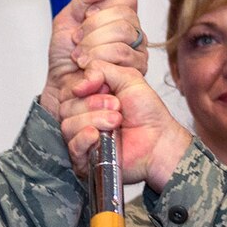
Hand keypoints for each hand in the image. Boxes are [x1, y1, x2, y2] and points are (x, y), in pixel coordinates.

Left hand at [41, 0, 146, 117]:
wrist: (60, 85)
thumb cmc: (64, 55)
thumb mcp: (67, 19)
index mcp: (120, 16)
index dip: (104, 7)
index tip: (85, 17)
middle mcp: (134, 32)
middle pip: (125, 18)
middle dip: (93, 30)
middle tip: (77, 42)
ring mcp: (139, 52)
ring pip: (125, 37)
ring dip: (94, 47)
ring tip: (80, 58)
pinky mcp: (138, 72)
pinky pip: (124, 57)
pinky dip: (100, 61)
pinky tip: (89, 69)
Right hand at [60, 60, 193, 190]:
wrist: (160, 140)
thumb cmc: (148, 113)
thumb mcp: (128, 78)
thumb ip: (101, 68)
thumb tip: (78, 81)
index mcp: (90, 98)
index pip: (70, 89)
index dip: (85, 86)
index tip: (106, 88)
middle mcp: (83, 117)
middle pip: (66, 107)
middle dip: (93, 104)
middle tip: (117, 107)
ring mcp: (82, 138)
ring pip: (68, 125)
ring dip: (94, 120)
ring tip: (116, 122)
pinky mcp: (85, 158)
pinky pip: (72, 145)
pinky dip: (84, 138)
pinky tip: (97, 135)